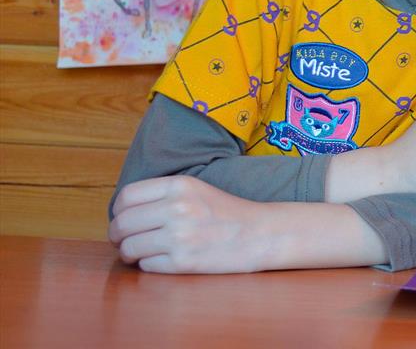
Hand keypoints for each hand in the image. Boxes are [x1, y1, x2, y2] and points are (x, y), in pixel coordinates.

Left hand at [109, 176, 265, 272]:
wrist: (261, 234)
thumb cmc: (227, 213)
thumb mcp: (197, 190)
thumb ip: (162, 195)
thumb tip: (121, 214)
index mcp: (180, 186)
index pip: (126, 197)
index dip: (118, 212)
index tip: (124, 220)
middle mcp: (177, 208)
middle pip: (122, 224)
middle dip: (118, 236)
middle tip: (124, 241)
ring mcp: (180, 236)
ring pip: (129, 248)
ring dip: (129, 254)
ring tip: (140, 254)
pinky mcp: (183, 261)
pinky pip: (146, 266)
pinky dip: (149, 266)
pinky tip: (163, 260)